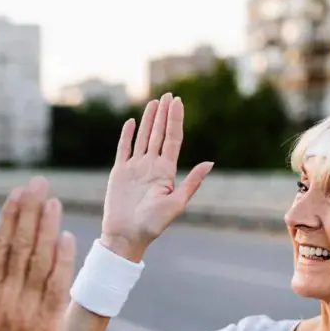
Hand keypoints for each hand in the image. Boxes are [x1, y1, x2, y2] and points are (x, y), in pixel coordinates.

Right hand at [0, 177, 75, 330]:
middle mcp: (3, 300)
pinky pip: (54, 288)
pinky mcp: (44, 328)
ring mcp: (23, 313)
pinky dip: (60, 262)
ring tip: (53, 200)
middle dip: (28, 212)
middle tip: (39, 183)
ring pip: (36, 261)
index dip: (9, 218)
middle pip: (17, 246)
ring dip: (45, 228)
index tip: (18, 194)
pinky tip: (67, 238)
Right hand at [100, 93, 213, 260]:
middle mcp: (151, 167)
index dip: (175, 120)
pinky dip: (127, 135)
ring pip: (143, 138)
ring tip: (154, 102)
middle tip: (168, 94)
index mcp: (166, 172)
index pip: (172, 140)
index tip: (178, 101)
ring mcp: (135, 168)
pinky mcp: (119, 173)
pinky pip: (123, 149)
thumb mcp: (176, 203)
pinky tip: (131, 122)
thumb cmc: (152, 225)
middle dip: (164, 114)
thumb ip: (191, 182)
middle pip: (159, 134)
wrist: (126, 236)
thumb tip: (210, 162)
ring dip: (148, 120)